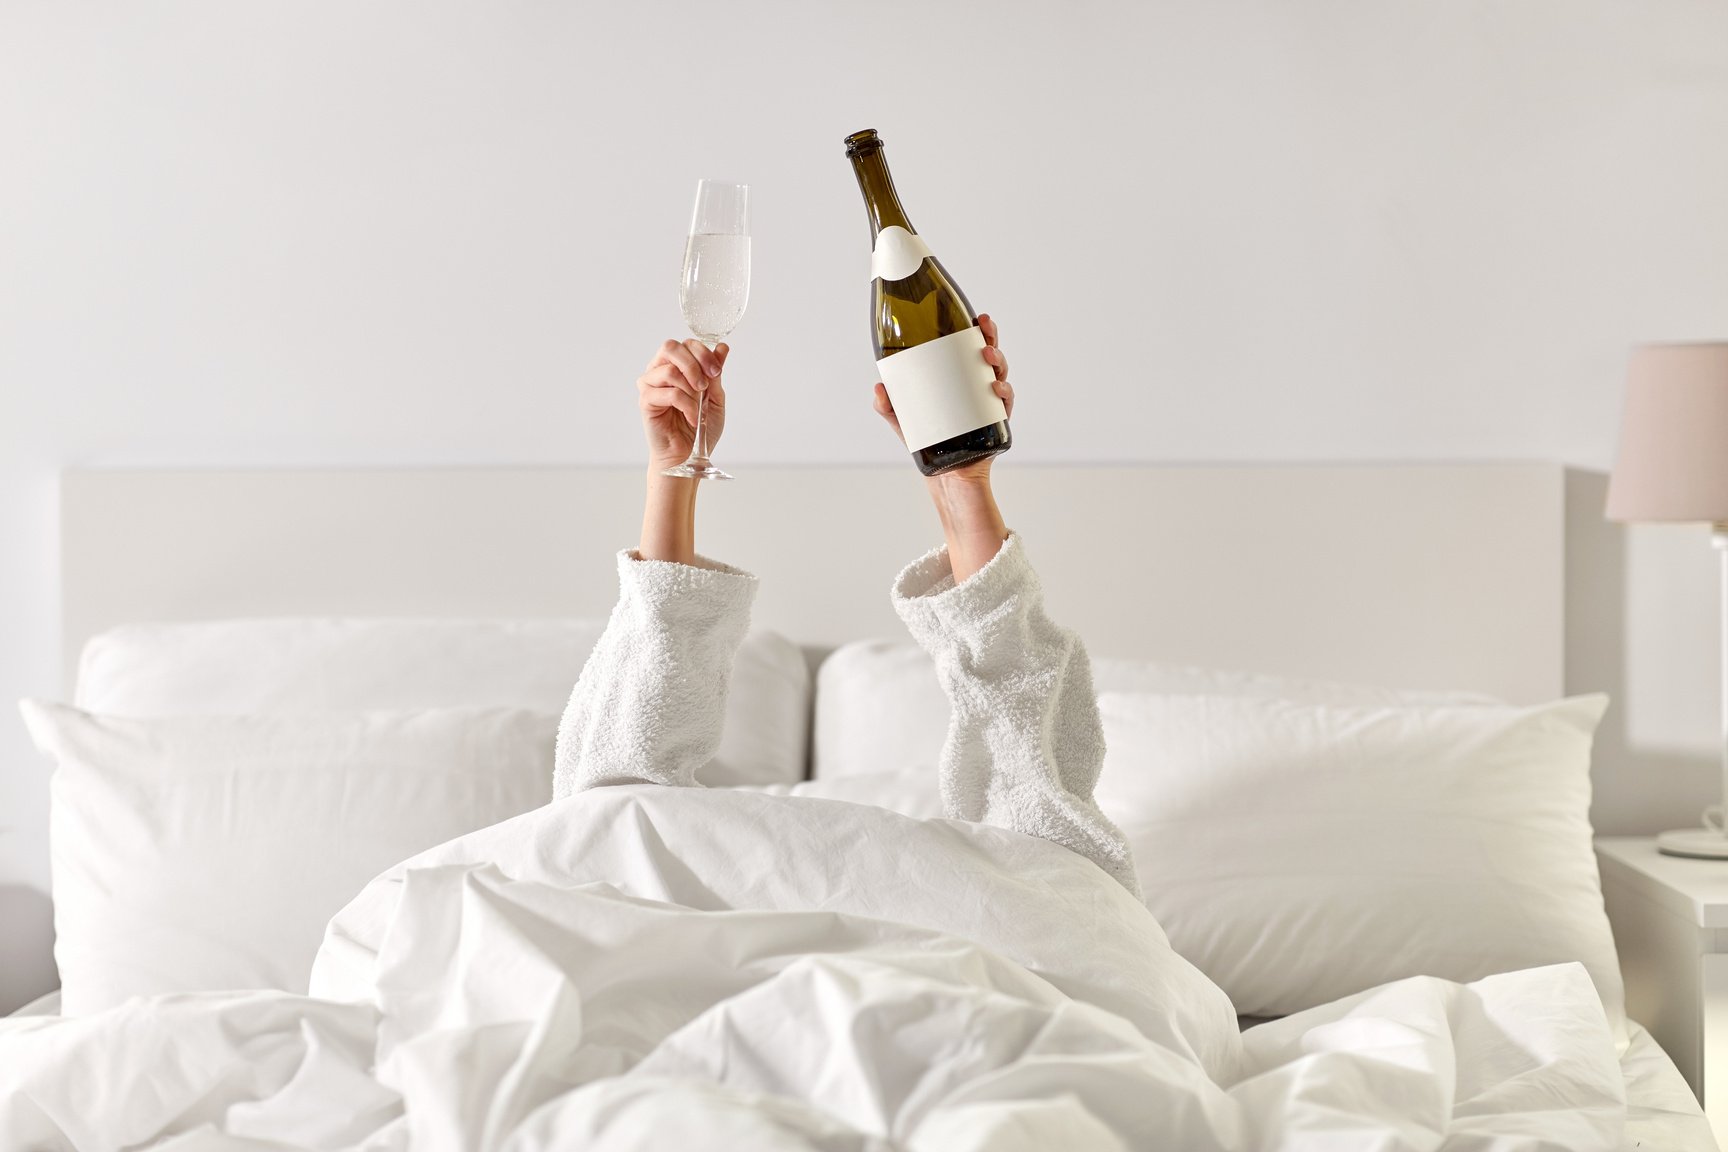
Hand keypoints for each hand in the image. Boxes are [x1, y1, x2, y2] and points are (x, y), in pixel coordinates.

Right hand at [639, 338, 728, 470]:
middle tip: (706, 385)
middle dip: (694, 363)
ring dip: (691, 388)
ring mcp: (650, 385)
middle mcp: (660, 371)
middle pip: (671, 347)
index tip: (716, 372)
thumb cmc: (699, 429)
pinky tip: (692, 418)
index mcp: (676, 367)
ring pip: (669, 370)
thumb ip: (715, 374)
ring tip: (698, 406)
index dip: (703, 353)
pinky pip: (668, 393)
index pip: (686, 344)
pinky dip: (686, 405)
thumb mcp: (715, 398)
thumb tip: (722, 347)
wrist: (688, 457)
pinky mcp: (646, 402)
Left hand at [871, 312, 1013, 485]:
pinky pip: (1006, 403)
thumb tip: (878, 388)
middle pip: (989, 355)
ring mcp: (989, 402)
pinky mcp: (996, 421)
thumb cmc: (926, 440)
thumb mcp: (902, 420)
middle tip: (983, 331)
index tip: (978, 319)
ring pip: (1000, 374)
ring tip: (986, 358)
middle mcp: (977, 386)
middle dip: (991, 338)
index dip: (978, 332)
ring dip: (998, 361)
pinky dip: (1005, 393)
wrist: (944, 473)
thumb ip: (886, 406)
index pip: (970, 348)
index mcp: (958, 378)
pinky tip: (996, 388)